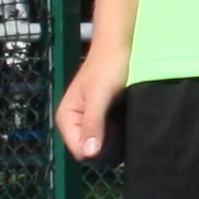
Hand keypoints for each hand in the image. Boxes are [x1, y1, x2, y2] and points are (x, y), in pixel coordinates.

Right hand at [57, 46, 128, 163]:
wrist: (122, 43)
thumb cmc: (109, 65)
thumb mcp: (100, 95)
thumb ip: (93, 123)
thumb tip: (89, 154)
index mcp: (67, 118)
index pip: (80, 152)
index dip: (98, 150)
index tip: (115, 135)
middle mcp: (77, 123)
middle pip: (92, 152)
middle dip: (109, 146)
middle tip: (123, 126)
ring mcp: (92, 122)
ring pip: (104, 147)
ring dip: (118, 141)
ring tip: (128, 122)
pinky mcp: (106, 119)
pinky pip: (113, 138)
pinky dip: (123, 134)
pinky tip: (130, 121)